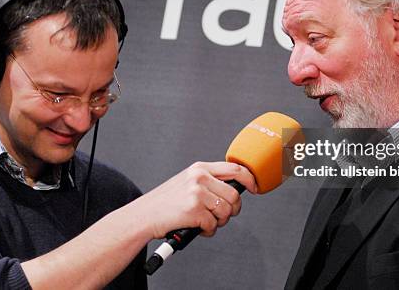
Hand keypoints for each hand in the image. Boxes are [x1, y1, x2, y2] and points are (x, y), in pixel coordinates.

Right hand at [132, 161, 256, 238]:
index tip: (255, 188)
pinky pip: (213, 224)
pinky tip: (196, 228)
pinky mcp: (193, 210)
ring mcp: (196, 193)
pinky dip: (207, 231)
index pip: (235, 169)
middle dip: (232, 210)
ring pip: (226, 211)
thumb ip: (208, 181)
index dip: (250, 179)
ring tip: (205, 222)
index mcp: (199, 168)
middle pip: (235, 194)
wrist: (143, 216)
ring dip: (219, 222)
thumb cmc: (165, 203)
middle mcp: (199, 177)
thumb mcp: (187, 182)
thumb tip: (235, 189)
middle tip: (222, 216)